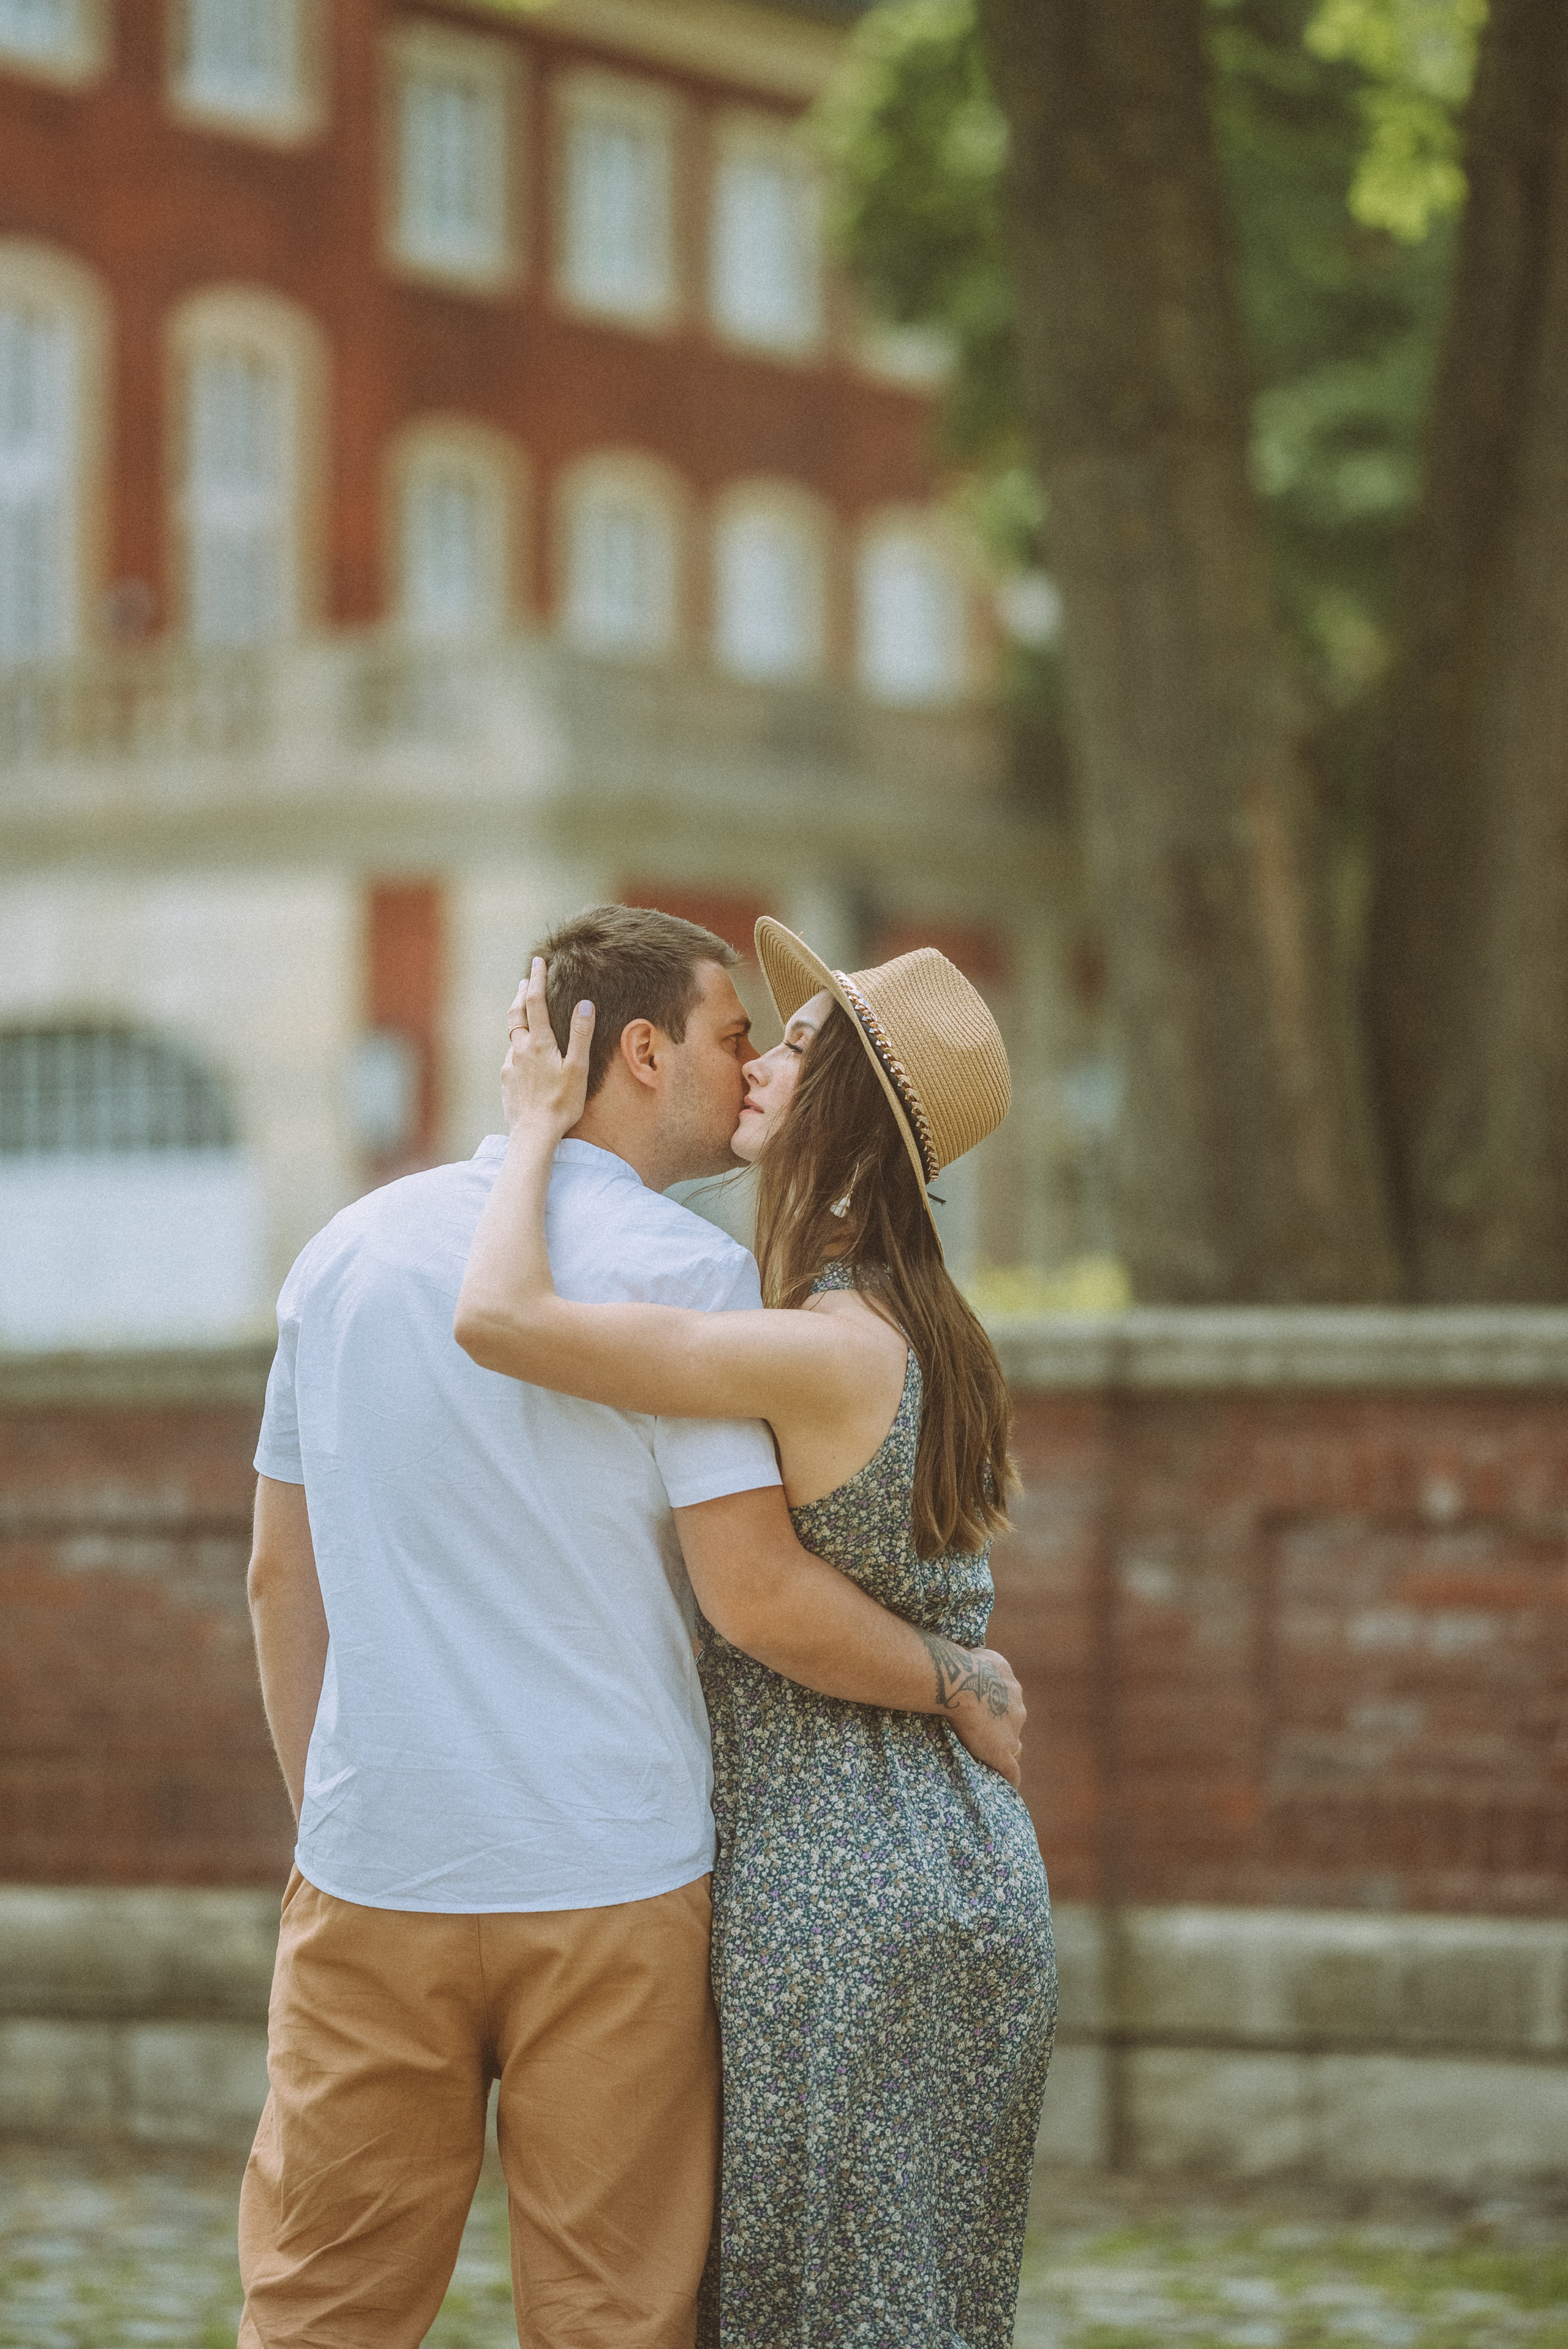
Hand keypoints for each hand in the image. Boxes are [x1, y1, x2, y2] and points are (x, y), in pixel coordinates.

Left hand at [501, 957, 595, 1141]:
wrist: (533, 1134)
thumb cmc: (561, 1103)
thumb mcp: (578, 1068)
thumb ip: (580, 1035)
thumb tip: (584, 1003)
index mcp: (538, 1043)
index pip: (536, 1003)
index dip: (538, 980)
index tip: (538, 961)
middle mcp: (520, 1050)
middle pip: (516, 1013)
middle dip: (522, 993)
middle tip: (527, 980)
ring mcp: (510, 1066)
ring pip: (512, 1036)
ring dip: (519, 1019)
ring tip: (526, 1012)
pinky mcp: (506, 1081)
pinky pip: (512, 1056)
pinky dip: (518, 1046)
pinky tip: (525, 1054)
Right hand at [925, 1637, 1025, 1786]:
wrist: (961, 1681)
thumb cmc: (958, 1664)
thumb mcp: (973, 1653)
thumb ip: (975, 1661)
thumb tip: (962, 1661)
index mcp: (1009, 1682)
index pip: (1007, 1699)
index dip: (994, 1707)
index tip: (981, 1712)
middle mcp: (1016, 1705)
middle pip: (1013, 1721)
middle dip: (1000, 1727)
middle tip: (980, 1734)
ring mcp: (1011, 1731)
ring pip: (1014, 1745)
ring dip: (1003, 1750)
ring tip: (989, 1760)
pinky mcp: (1002, 1751)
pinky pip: (1012, 1771)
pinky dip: (1010, 1779)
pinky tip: (1006, 1787)